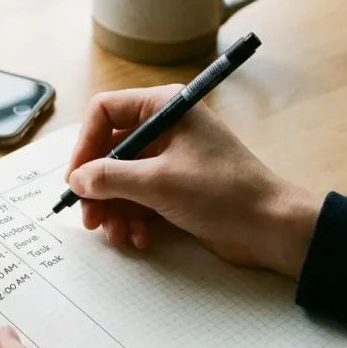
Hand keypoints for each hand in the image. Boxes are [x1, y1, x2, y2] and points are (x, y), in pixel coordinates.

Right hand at [66, 85, 322, 278]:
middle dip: (99, 189)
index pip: (106, 112)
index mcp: (165, 108)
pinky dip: (135, 219)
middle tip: (90, 220)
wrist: (271, 227)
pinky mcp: (177, 188)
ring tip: (118, 236)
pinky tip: (140, 239)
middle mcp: (166, 128)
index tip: (76, 180)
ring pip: (123, 180)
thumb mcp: (158, 183)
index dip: (85, 145)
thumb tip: (76, 179)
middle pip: (110, 152)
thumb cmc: (222, 193)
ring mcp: (172, 159)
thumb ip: (110, 178)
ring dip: (115, 211)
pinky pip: (141, 199)